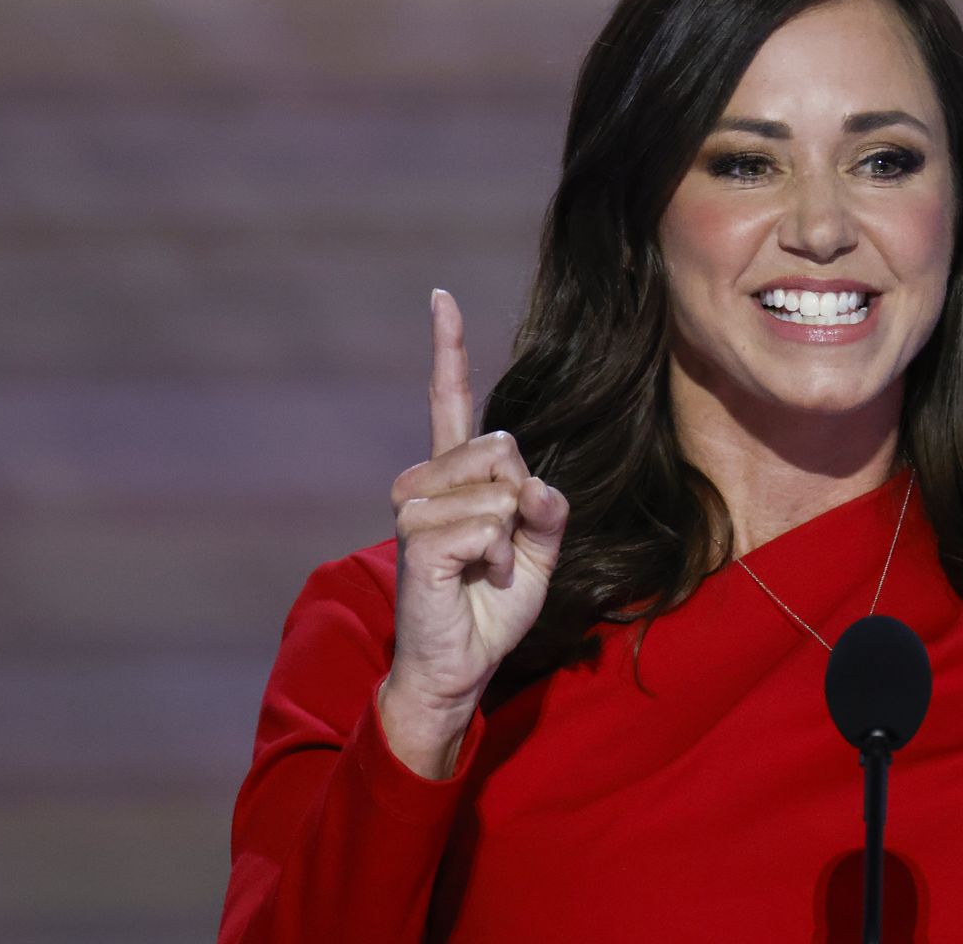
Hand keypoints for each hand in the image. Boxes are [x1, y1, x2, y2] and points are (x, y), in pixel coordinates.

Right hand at [379, 289, 568, 775]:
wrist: (462, 664)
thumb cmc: (494, 606)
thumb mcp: (541, 553)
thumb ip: (548, 510)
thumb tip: (535, 485)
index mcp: (455, 475)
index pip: (450, 401)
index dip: (448, 349)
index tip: (440, 297)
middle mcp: (425, 480)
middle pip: (502, 445)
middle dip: (524, 499)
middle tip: (504, 548)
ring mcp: (414, 507)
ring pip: (499, 487)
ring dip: (512, 537)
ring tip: (488, 568)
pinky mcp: (416, 539)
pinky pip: (487, 523)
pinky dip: (501, 555)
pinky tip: (479, 578)